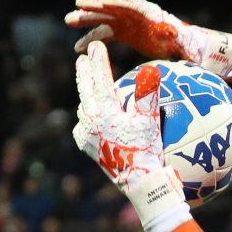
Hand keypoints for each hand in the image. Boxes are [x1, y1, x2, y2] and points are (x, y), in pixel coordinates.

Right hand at [64, 0, 231, 77]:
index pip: (128, 3)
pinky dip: (92, 40)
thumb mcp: (183, 43)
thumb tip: (169, 30)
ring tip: (69, 22)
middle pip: (112, 7)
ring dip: (87, 20)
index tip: (97, 2)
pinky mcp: (125, 34)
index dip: (113, 2)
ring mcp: (128, 23)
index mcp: (149, 13)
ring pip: (104, 19)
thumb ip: (175, 36)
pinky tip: (78, 49)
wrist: (188, 51)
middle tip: (76, 6)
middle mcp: (136, 15)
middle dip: (95, 6)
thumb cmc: (187, 47)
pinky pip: (105, 35)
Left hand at [72, 45, 189, 231]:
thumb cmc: (148, 152)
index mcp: (105, 113)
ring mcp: (86, 136)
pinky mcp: (87, 147)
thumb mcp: (150, 123)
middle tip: (81, 58)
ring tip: (86, 84)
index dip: (99, 62)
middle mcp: (90, 123)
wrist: (138, 184)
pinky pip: (83, 126)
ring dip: (85, 94)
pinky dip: (86, 116)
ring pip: (83, 107)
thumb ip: (147, 95)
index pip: (100, 81)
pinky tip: (90, 115)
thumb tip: (151, 69)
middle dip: (84, 73)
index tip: (96, 46)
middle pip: (85, 91)